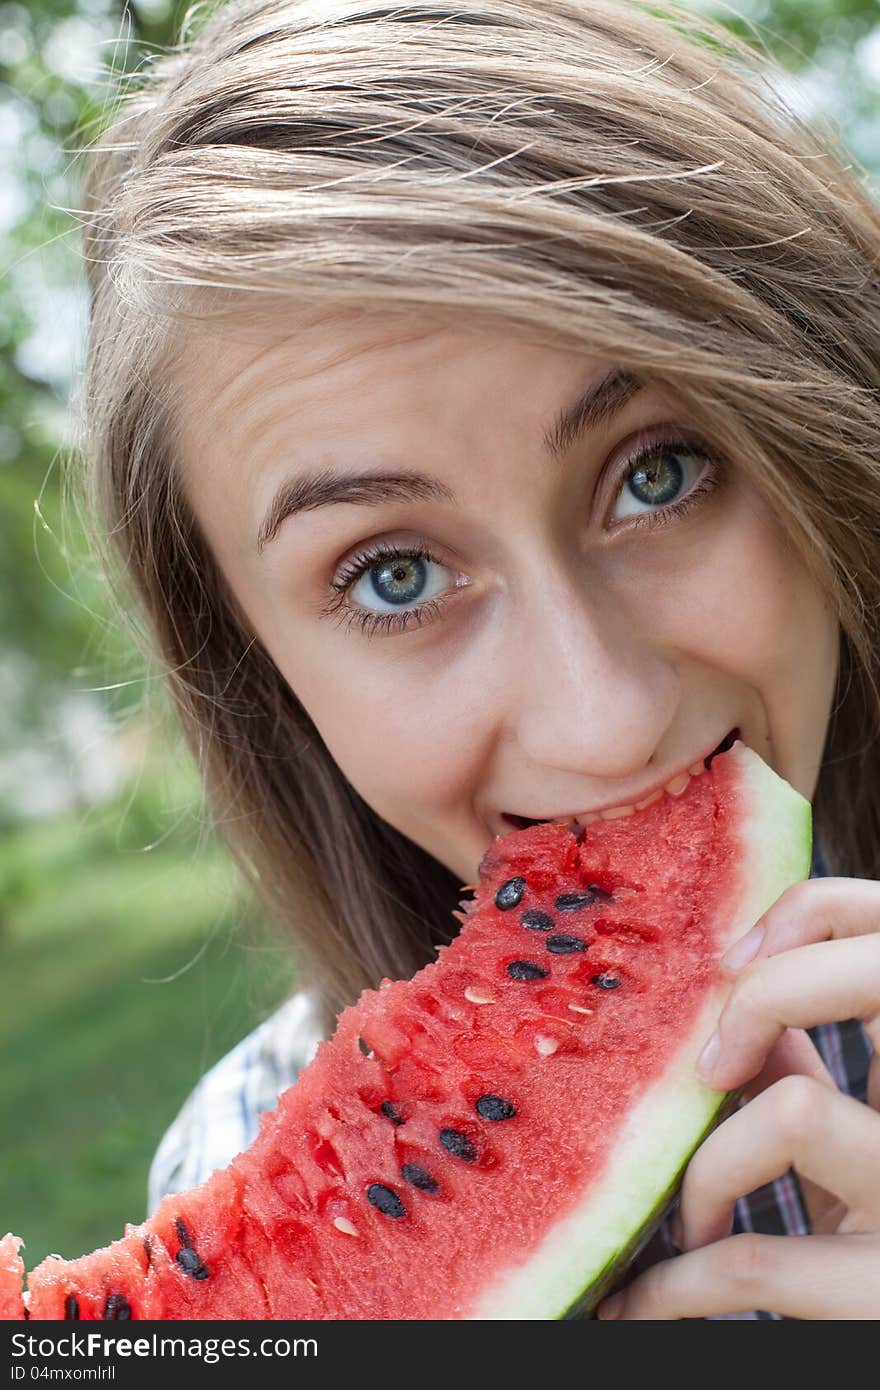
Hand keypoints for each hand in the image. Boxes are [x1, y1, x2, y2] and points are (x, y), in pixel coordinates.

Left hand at [596, 876, 879, 1318]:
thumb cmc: (869, 1238)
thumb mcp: (854, 1145)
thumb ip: (806, 1069)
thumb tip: (733, 998)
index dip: (815, 911)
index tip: (734, 963)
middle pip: (874, 977)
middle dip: (765, 996)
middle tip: (710, 1070)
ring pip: (792, 1109)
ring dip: (706, 1172)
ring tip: (691, 1223)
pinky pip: (750, 1263)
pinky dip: (669, 1287)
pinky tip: (635, 1305)